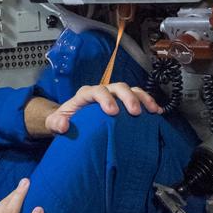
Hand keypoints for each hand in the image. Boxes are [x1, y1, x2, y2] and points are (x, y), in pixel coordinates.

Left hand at [44, 82, 162, 135]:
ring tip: (152, 110)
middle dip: (128, 97)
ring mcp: (115, 97)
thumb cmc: (64, 121)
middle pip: (117, 87)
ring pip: (131, 90)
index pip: (96, 90)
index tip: (113, 112)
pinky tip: (157, 113)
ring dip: (143, 98)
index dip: (105, 98)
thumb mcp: (55, 123)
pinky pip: (138, 99)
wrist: (71, 123)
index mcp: (86, 94)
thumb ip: (56, 123)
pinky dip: (148, 103)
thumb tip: (63, 125)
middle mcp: (102, 92)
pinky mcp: (124, 104)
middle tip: (135, 112)